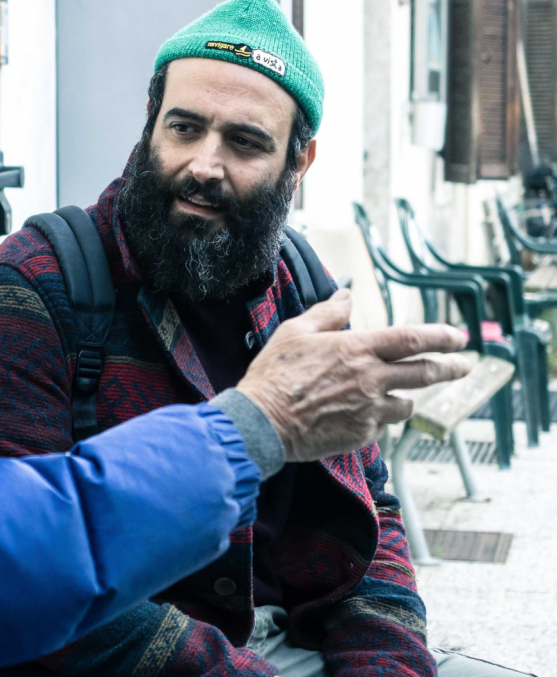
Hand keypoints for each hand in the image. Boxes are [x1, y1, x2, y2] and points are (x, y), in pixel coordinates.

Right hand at [236, 290, 472, 462]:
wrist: (262, 421)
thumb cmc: (275, 374)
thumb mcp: (296, 332)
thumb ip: (327, 313)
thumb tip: (346, 293)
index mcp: (357, 349)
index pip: (412, 338)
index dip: (441, 336)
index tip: (459, 337)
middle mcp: (371, 379)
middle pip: (425, 372)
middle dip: (451, 367)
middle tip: (465, 365)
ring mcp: (369, 410)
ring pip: (406, 404)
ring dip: (406, 398)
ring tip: (400, 396)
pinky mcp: (360, 435)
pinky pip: (381, 427)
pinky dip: (376, 420)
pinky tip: (360, 417)